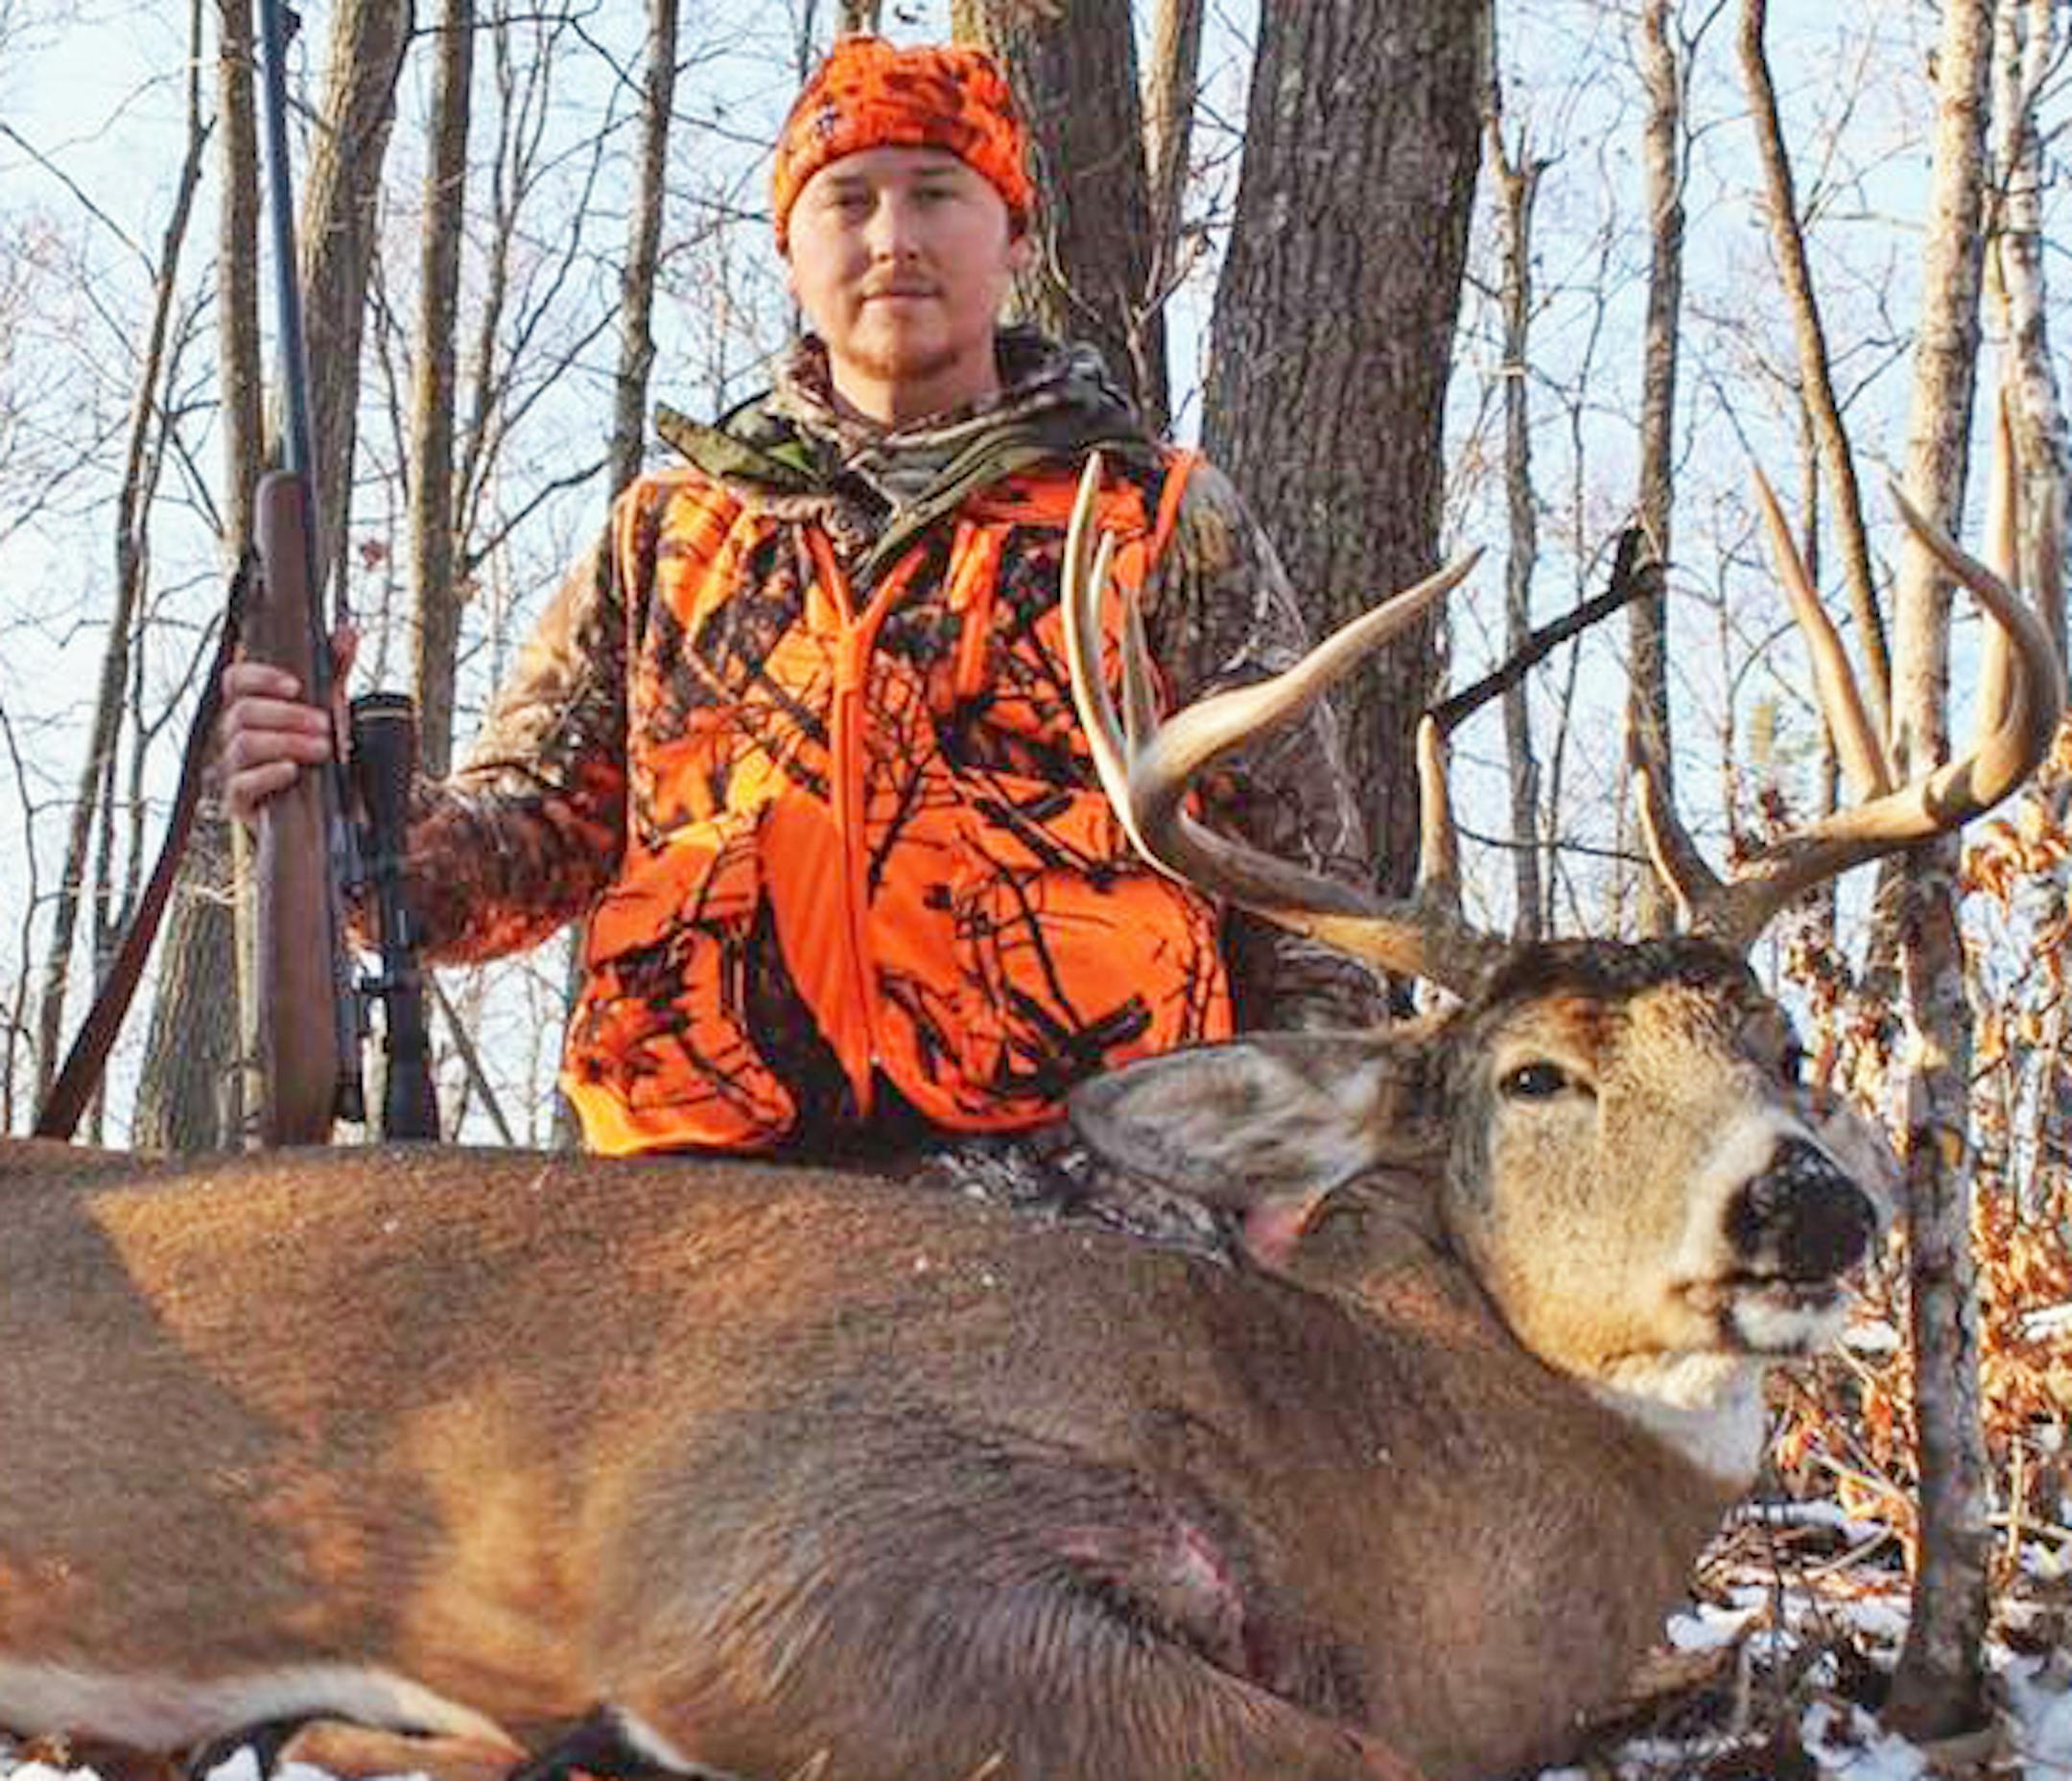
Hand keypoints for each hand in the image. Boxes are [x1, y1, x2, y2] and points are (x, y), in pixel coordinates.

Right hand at [217, 627, 357, 822]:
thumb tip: (347, 633)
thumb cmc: (318, 751)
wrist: (327, 808)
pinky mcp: (240, 801)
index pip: (235, 680)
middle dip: (287, 716)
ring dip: (287, 742)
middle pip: (242, 712)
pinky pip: (241, 785)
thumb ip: (334, 671)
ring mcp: (235, 768)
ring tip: (323, 748)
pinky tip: (293, 771)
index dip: (259, 677)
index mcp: (251, 708)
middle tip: (325, 724)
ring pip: (244, 745)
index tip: (294, 685)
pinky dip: (268, 775)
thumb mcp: (330, 708)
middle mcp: (236, 735)